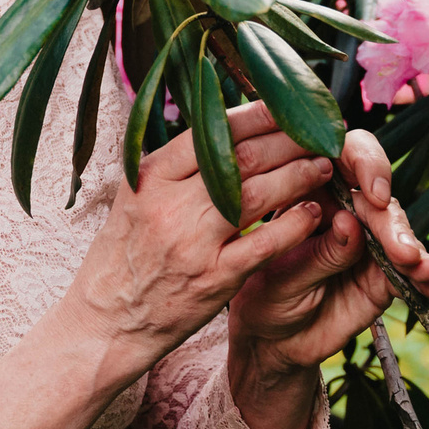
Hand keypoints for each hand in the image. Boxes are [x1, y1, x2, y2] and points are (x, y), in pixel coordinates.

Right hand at [61, 100, 338, 379]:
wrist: (107, 322)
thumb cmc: (125, 257)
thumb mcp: (135, 200)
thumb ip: (176, 169)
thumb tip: (225, 130)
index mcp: (149, 177)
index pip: (211, 131)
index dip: (257, 115)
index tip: (285, 107)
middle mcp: (168, 204)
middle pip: (241, 157)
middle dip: (287, 140)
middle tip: (315, 134)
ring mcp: (192, 242)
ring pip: (257, 194)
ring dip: (298, 175)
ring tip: (321, 166)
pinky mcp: (214, 279)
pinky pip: (265, 243)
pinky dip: (294, 224)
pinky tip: (312, 212)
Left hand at [227, 127, 428, 376]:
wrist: (272, 343)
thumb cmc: (264, 297)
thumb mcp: (279, 277)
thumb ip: (316, 253)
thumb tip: (350, 222)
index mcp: (310, 191)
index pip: (342, 157)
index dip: (365, 163)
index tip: (374, 192)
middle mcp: (344, 209)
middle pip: (379, 199)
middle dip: (394, 225)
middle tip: (402, 253)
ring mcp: (369, 242)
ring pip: (400, 232)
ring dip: (417, 250)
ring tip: (425, 272)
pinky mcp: (384, 274)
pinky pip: (413, 271)